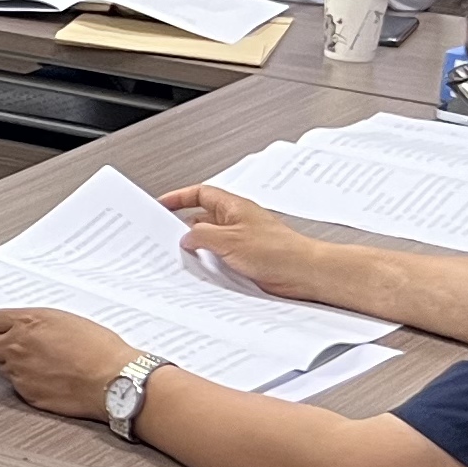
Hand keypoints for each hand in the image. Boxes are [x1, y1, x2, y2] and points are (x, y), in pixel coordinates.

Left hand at [0, 306, 133, 420]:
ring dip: (16, 366)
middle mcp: (17, 346)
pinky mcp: (27, 394)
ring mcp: (20, 372)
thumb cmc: (100, 349)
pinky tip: (51, 380)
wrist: (115, 380)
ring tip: (44, 365)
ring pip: (3, 368)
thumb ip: (36, 323)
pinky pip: (19, 387)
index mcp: (27, 322)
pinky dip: (30, 383)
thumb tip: (24, 326)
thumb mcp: (65, 320)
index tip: (2, 328)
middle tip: (13, 348)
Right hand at [161, 184, 342, 301]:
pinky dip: (209, 261)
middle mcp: (238, 221)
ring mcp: (242, 240)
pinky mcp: (246, 259)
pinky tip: (204, 269)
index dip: (179, 197)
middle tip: (167, 235)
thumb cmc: (279, 251)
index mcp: (234, 207)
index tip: (162, 204)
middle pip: (202, 217)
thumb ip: (202, 236)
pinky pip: (220, 257)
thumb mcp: (229, 239)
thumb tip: (186, 237)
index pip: (200, 194)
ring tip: (184, 254)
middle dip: (184, 227)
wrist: (305, 272)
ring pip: (210, 239)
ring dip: (198, 247)